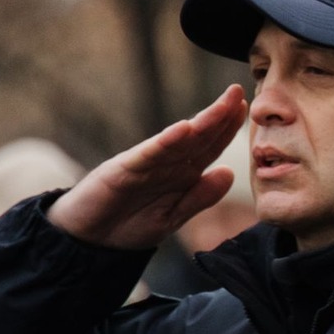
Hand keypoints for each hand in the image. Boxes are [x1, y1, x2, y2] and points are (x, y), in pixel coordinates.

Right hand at [46, 86, 248, 250]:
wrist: (87, 241)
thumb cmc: (128, 226)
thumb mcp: (173, 217)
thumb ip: (200, 198)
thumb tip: (230, 173)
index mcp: (180, 174)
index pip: (209, 147)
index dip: (228, 130)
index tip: (246, 110)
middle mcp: (165, 164)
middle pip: (197, 137)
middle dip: (219, 116)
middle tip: (237, 92)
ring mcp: (144, 164)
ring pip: (178, 141)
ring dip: (201, 123)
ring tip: (222, 105)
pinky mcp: (123, 170)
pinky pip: (148, 155)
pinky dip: (166, 142)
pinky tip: (183, 129)